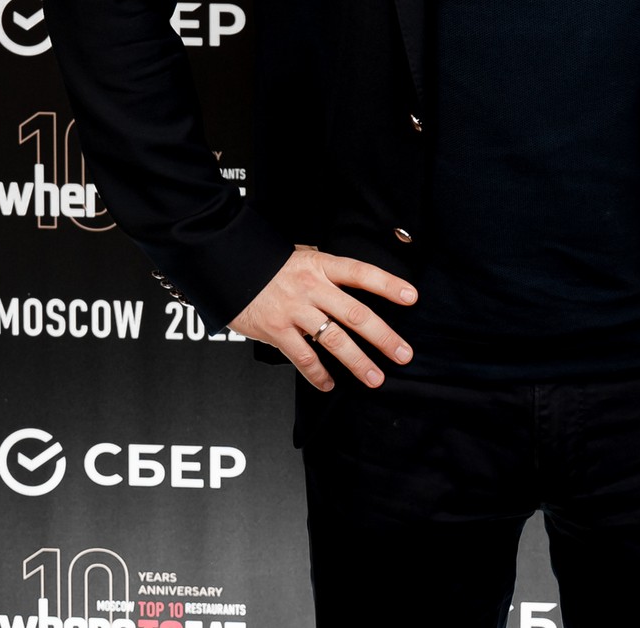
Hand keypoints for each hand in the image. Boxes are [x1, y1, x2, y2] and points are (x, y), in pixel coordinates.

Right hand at [227, 245, 417, 390]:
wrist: (227, 267)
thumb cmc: (268, 264)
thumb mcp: (301, 255)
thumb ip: (327, 269)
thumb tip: (354, 279)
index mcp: (321, 265)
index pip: (361, 273)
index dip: (388, 284)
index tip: (412, 297)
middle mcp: (311, 287)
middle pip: (356, 313)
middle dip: (383, 337)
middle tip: (404, 354)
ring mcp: (294, 310)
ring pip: (334, 340)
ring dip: (358, 362)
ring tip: (375, 378)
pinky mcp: (276, 330)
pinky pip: (303, 357)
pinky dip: (318, 374)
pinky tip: (329, 385)